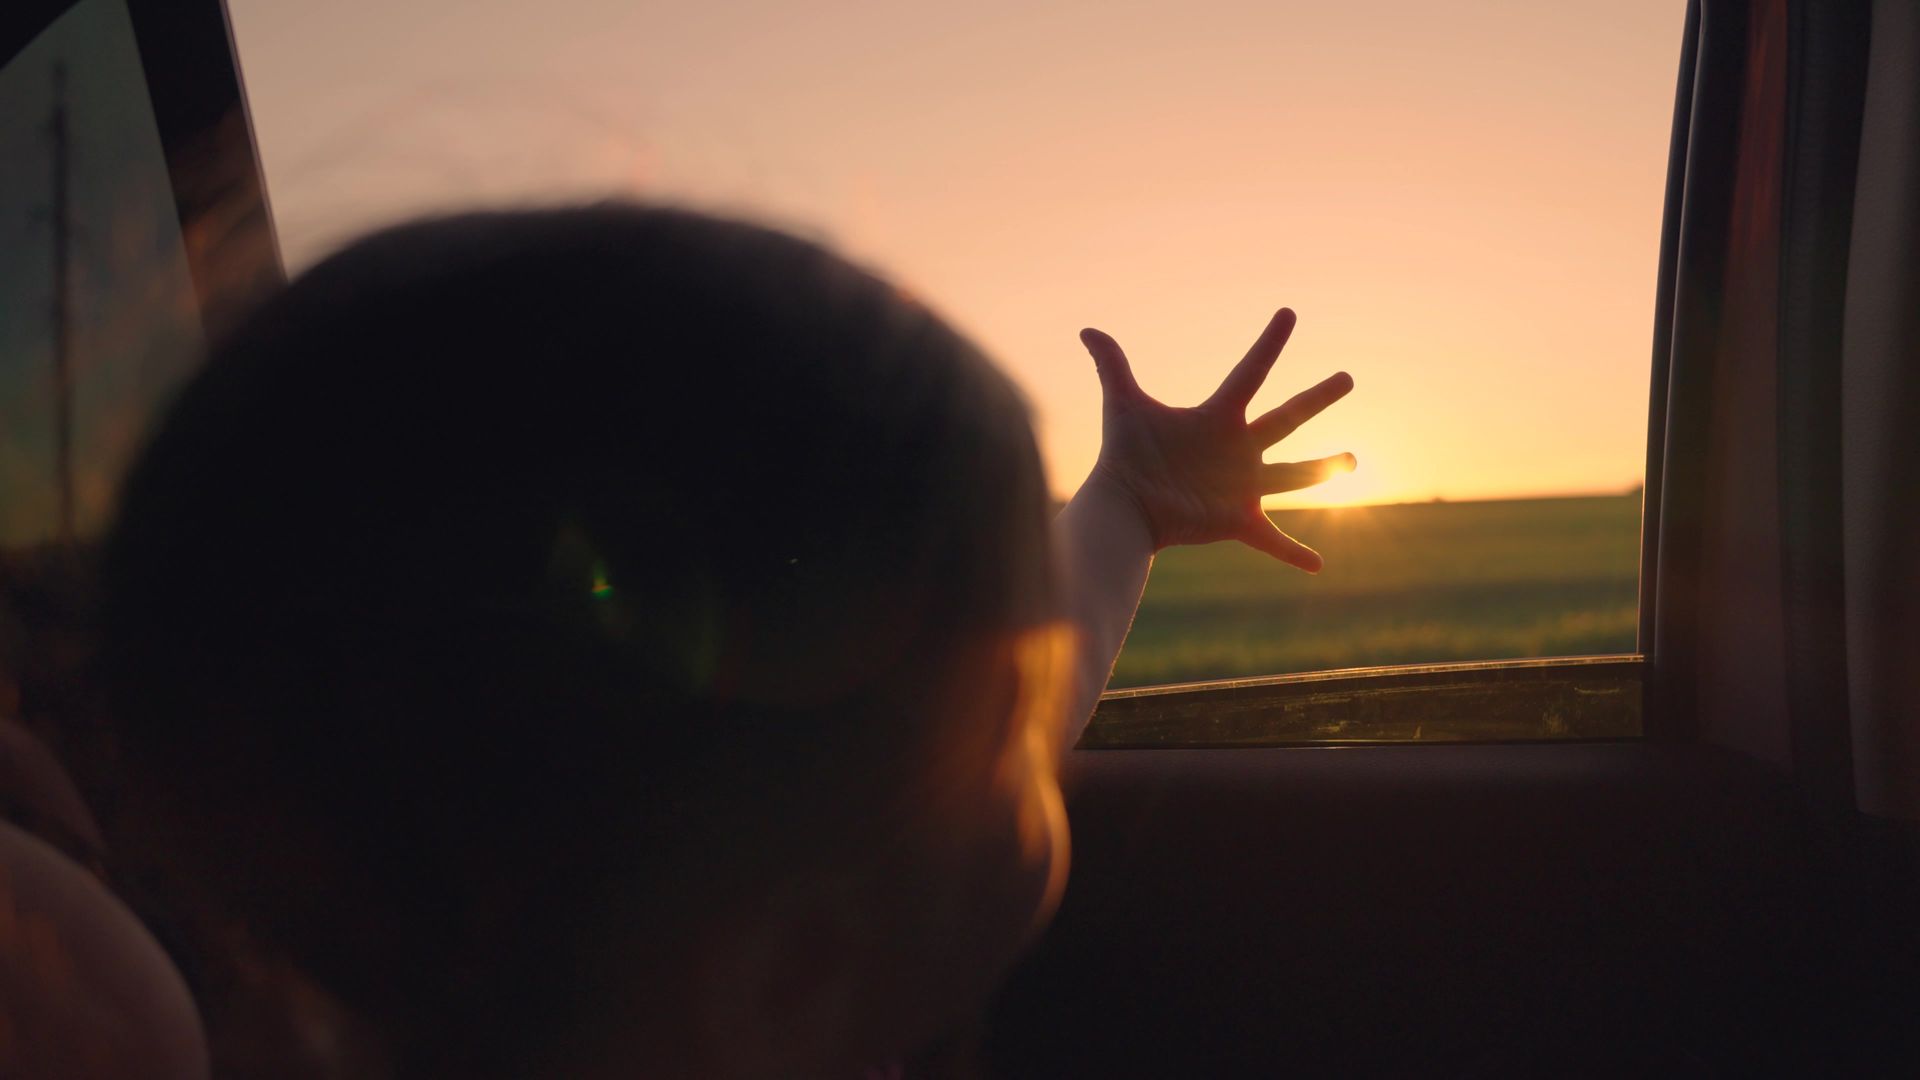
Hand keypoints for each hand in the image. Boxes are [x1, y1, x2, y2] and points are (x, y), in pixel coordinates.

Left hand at [1080, 308, 1354, 571]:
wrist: (1123, 506)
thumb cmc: (1124, 455)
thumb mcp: (1123, 406)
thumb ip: (1111, 365)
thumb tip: (1086, 329)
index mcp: (1217, 417)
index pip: (1249, 372)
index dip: (1268, 343)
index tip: (1289, 313)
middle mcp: (1236, 448)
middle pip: (1287, 418)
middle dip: (1318, 398)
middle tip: (1348, 378)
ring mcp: (1241, 485)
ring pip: (1293, 476)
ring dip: (1323, 470)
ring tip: (1354, 460)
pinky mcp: (1237, 519)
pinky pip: (1271, 540)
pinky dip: (1293, 554)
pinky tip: (1317, 566)